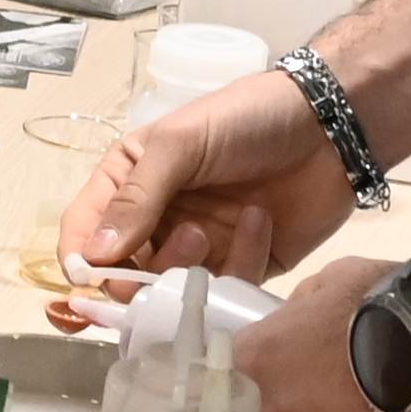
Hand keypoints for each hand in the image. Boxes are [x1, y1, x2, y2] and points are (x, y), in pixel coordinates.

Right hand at [61, 67, 355, 285]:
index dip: (80, 262)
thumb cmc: (245, 119)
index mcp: (129, 183)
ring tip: (208, 234)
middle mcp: (157, 221)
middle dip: (136, 276)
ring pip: (170, 291)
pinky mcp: (242, 268)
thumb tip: (93, 258)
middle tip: (160, 264)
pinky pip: (223, 291)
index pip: (85, 232)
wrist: (330, 127)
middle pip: (122, 275)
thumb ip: (136, 199)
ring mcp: (199, 249)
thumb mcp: (180, 144)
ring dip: (184, 271)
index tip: (86, 281)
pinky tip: (259, 222)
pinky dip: (238, 264)